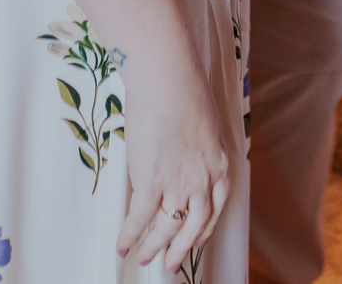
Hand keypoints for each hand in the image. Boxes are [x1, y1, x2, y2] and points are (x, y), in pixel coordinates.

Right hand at [117, 37, 229, 272]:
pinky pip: (140, 217)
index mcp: (218, 164)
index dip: (203, 229)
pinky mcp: (151, 180)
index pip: (215, 208)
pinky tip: (122, 244)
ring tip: (145, 257)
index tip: (195, 241)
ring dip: (154, 246)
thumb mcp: (203, 123)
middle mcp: (202, 179)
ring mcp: (178, 183)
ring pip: (167, 227)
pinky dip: (130, 234)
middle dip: (180, 249)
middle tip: (169, 264)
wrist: (167, 77)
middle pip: (193, 226)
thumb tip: (177, 157)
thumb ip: (195, 148)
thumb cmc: (183, 88)